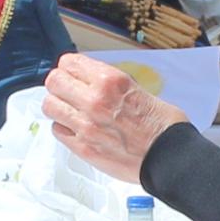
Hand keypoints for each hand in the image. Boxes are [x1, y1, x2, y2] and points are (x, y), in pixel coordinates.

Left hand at [42, 54, 185, 180]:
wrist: (170, 157)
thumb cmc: (162, 126)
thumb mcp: (139, 89)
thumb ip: (111, 85)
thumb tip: (94, 83)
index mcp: (110, 80)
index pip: (68, 62)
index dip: (69, 68)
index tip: (73, 75)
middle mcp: (94, 99)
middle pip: (54, 81)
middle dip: (60, 85)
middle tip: (68, 93)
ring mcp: (86, 124)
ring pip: (50, 105)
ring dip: (59, 107)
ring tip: (70, 112)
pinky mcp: (83, 147)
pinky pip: (57, 130)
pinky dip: (64, 128)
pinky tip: (77, 129)